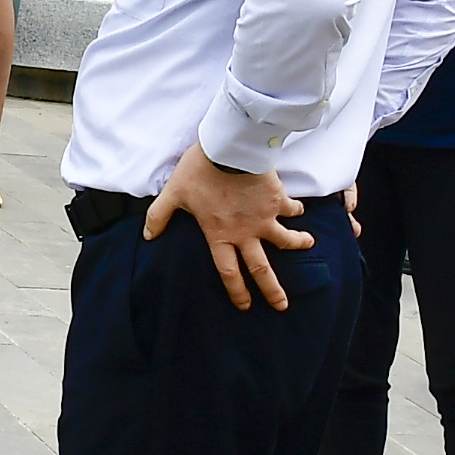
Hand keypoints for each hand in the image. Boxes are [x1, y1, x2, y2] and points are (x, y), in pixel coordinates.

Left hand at [144, 144, 309, 309]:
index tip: (246, 305)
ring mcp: (265, 218)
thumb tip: (147, 236)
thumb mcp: (173, 193)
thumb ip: (159, 215)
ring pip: (285, 240)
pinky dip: (297, 211)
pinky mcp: (278, 200)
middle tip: (282, 305)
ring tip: (307, 245)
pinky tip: (300, 211)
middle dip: (272, 290)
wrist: (230, 149)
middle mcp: (245, 233)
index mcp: (220, 235)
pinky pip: (291, 209)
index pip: (228, 272)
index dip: (237, 291)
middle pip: (261, 269)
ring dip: (297, 244)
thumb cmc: (200, 171)